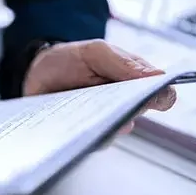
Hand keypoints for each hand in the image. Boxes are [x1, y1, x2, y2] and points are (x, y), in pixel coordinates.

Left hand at [23, 39, 176, 132]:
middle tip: (113, 104)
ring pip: (112, 132)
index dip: (160, 98)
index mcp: (132, 82)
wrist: (34, 72)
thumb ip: (122, 63)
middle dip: (127, 110)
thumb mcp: (94, 52)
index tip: (148, 97)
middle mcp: (121, 105)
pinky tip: (72, 127)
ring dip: (103, 125)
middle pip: (136, 115)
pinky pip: (88, 142)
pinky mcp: (81, 134)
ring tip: (89, 115)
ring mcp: (101, 121)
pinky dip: (82, 135)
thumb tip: (157, 75)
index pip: (160, 95)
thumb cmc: (69, 60)